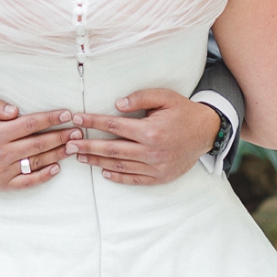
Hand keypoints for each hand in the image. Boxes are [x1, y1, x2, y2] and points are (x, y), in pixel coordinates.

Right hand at [0, 100, 80, 190]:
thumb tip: (17, 110)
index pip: (30, 124)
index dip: (50, 118)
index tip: (67, 114)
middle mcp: (1, 153)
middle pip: (38, 144)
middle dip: (60, 136)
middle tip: (78, 132)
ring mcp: (3, 171)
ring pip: (36, 162)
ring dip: (57, 154)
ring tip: (73, 147)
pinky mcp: (4, 185)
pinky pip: (28, 182)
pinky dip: (44, 176)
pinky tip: (57, 168)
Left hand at [65, 89, 220, 184]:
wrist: (206, 132)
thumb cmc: (182, 111)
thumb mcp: (164, 96)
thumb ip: (140, 98)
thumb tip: (116, 105)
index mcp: (150, 130)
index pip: (114, 125)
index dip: (93, 121)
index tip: (77, 119)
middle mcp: (151, 151)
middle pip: (112, 149)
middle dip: (88, 146)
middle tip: (69, 144)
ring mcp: (155, 167)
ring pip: (119, 166)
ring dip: (97, 161)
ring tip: (80, 156)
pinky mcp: (160, 177)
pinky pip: (133, 179)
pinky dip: (117, 177)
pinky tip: (103, 171)